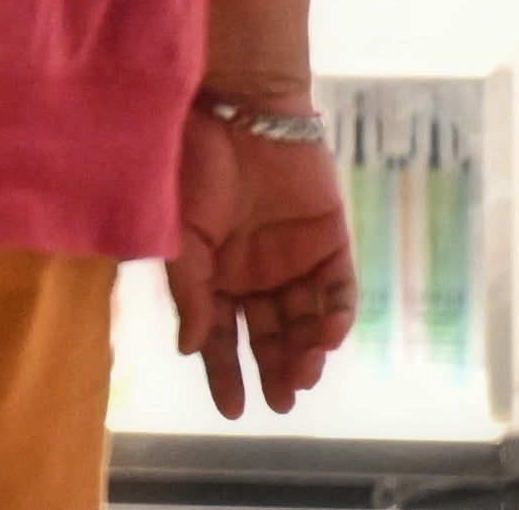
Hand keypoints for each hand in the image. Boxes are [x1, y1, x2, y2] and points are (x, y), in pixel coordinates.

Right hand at [162, 96, 355, 417]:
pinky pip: (338, 294)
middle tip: (280, 401)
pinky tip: (326, 337)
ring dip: (305, 352)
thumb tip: (189, 348)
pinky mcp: (332, 245)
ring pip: (305, 323)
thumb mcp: (179, 233)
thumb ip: (188, 291)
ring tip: (300, 374)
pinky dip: (335, 319)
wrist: (239, 109)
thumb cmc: (193, 165)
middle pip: (268, 337)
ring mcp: (294, 261)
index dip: (225, 372)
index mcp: (213, 274)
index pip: (220, 335)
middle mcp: (254, 275)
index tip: (234, 409)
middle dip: (275, 371)